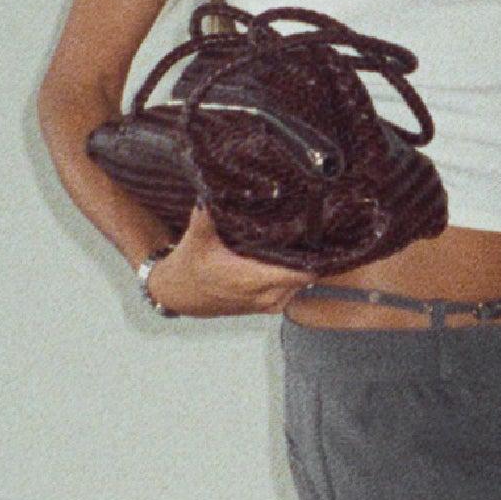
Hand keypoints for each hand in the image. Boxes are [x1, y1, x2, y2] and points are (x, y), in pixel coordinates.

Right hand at [144, 205, 314, 317]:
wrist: (178, 294)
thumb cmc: (189, 267)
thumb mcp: (196, 239)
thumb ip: (206, 216)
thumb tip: (212, 192)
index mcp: (252, 279)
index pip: (299, 273)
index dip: (313, 256)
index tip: (321, 236)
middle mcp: (264, 295)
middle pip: (304, 278)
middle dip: (310, 258)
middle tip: (315, 231)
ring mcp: (267, 304)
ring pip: (299, 286)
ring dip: (302, 269)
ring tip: (306, 243)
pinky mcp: (265, 307)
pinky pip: (290, 292)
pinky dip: (293, 279)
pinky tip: (292, 259)